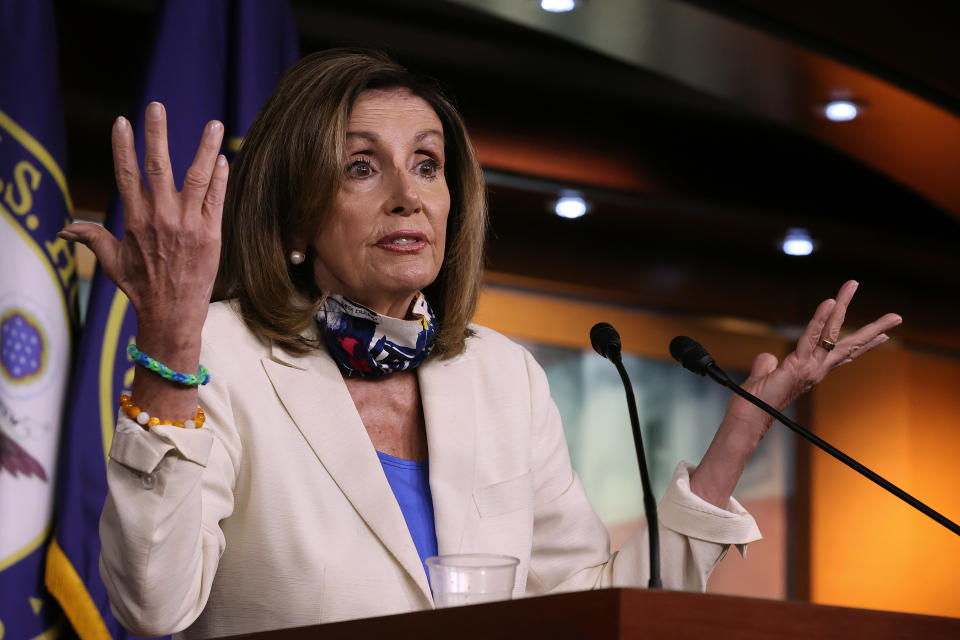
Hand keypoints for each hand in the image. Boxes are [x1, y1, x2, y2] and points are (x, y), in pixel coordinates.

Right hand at [58, 102, 226, 332]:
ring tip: (214, 124)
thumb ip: (92, 238)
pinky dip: (221, 178)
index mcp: (135, 220)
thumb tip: (64, 230)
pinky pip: (217, 199)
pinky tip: (224, 158)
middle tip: (156, 106)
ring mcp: (188, 224)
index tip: (122, 121)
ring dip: (206, 149)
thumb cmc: (142, 288)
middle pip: (159, 166)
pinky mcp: (211, 233)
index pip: (127, 174)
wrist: (172, 313)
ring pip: (197, 177)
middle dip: (157, 134)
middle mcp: (161, 217)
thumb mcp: (112, 262)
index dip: (124, 147)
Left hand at [729, 280, 901, 437]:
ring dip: (842, 305)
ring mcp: (811, 367)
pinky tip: (830, 301)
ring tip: (853, 285)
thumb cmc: (756, 401)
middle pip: (850, 344)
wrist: (749, 416)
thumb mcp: (765, 377)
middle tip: (896, 316)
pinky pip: (811, 336)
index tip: (883, 335)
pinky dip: (820, 318)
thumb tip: (769, 357)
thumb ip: (769, 365)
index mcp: (813, 370)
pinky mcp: (798, 364)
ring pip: (832, 332)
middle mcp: (818, 369)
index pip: (843, 353)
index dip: (863, 344)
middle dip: (873, 329)